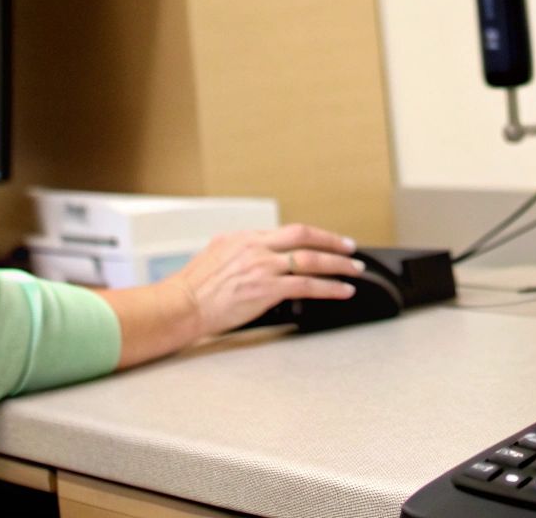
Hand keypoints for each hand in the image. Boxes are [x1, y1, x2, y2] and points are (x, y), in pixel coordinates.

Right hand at [165, 223, 363, 337]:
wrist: (181, 305)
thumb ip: (240, 250)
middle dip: (332, 241)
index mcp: (244, 237)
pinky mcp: (267, 289)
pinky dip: (329, 287)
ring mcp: (263, 267)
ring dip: (338, 264)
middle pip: (304, 235)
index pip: (287, 231)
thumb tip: (256, 251)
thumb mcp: (216, 254)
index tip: (327, 240)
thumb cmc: (193, 287)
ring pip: (311, 259)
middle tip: (351, 247)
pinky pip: (307, 285)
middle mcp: (256, 247)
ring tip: (354, 270)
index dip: (313, 235)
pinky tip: (342, 290)